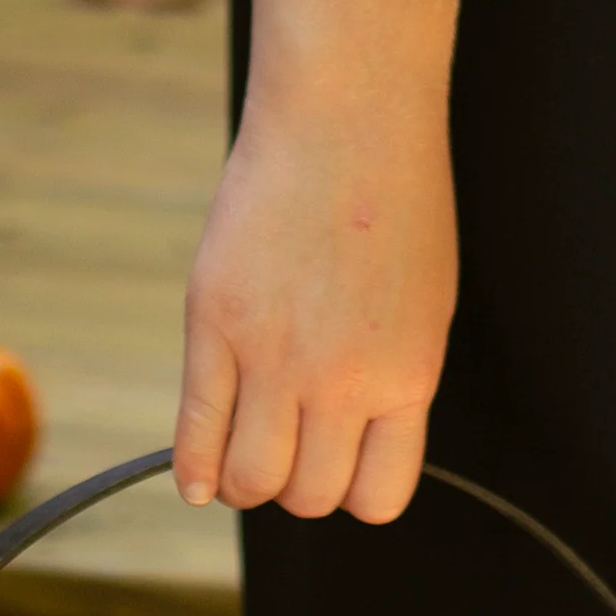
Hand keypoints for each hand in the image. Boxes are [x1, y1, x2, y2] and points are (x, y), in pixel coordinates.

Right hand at [173, 0, 459, 523]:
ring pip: (251, 480)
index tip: (336, 462)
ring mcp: (275, 355)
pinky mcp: (215, 325)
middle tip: (286, 446)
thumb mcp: (422, 311)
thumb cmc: (394, 205)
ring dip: (245, 483)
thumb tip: (343, 453)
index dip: (350, 491)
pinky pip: (197, 431)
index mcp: (406, 379)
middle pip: (308, 496)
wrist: (350, 115)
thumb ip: (389, 388)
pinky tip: (196, 480)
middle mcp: (343, 379)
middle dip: (295, 485)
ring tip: (245, 447)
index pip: (377, 499)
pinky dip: (193, 470)